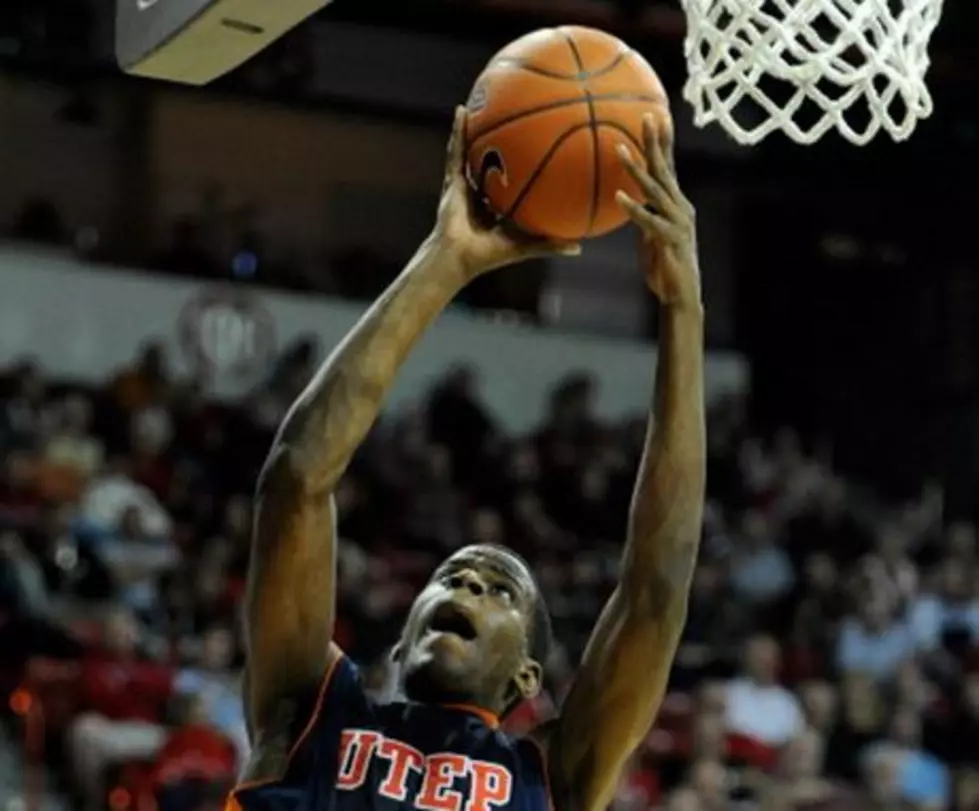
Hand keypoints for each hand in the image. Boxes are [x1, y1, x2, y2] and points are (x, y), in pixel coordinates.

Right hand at [433, 106, 580, 275]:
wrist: (459, 258)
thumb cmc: (489, 256)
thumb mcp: (526, 246)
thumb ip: (550, 244)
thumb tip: (580, 247)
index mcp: (497, 207)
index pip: (512, 183)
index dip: (521, 168)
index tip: (537, 150)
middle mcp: (481, 193)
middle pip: (493, 161)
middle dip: (501, 143)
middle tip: (517, 120)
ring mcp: (465, 186)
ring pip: (472, 151)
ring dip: (476, 128)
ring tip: (484, 102)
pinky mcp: (452, 181)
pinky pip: (456, 151)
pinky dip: (457, 130)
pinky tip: (463, 110)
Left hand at [615, 115, 700, 308]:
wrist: (680, 296)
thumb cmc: (663, 266)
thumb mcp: (650, 235)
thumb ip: (643, 216)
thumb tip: (626, 201)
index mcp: (677, 204)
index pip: (669, 167)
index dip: (663, 142)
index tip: (656, 116)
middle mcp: (681, 208)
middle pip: (666, 169)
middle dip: (655, 142)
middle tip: (646, 115)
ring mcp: (678, 223)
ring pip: (656, 190)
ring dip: (636, 168)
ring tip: (619, 149)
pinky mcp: (670, 240)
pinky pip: (648, 220)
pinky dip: (634, 208)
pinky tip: (618, 196)